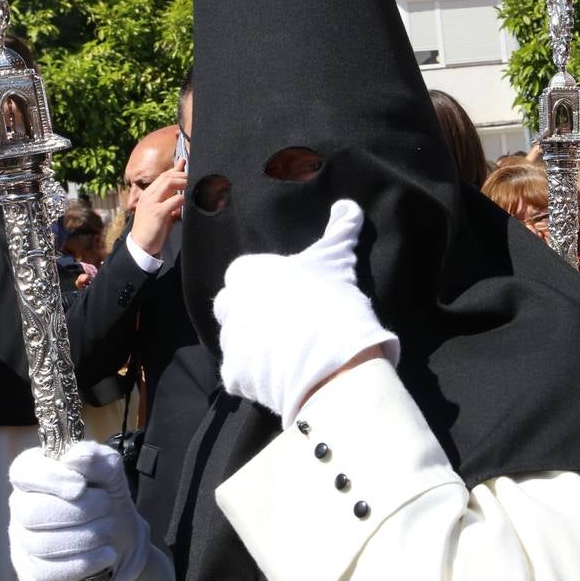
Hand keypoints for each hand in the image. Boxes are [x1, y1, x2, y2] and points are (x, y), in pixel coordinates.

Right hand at [8, 442, 149, 580]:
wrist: (122, 544)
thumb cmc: (108, 503)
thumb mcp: (112, 476)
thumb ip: (98, 460)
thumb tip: (75, 456)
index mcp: (34, 476)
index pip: (23, 472)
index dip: (51, 479)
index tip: (81, 486)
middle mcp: (20, 508)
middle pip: (31, 512)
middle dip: (77, 511)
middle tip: (105, 507)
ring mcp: (21, 543)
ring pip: (40, 544)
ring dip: (85, 536)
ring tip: (107, 529)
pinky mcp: (31, 574)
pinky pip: (47, 572)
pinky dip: (84, 563)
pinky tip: (105, 554)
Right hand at [129, 158, 186, 257]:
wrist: (140, 246)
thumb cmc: (152, 231)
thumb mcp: (160, 213)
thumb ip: (169, 204)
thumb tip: (181, 198)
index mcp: (148, 195)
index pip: (163, 177)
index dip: (175, 169)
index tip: (184, 162)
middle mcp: (149, 196)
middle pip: (167, 177)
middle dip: (183, 174)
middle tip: (195, 175)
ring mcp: (152, 203)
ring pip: (170, 183)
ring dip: (184, 182)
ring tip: (194, 184)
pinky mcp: (158, 212)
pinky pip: (174, 200)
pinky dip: (183, 199)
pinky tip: (188, 201)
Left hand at [214, 199, 399, 426]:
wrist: (332, 359)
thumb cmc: (330, 298)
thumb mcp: (338, 258)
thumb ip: (341, 229)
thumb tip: (349, 204)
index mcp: (247, 272)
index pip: (243, 275)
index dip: (265, 284)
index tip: (290, 295)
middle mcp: (230, 304)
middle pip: (231, 307)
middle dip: (251, 313)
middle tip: (286, 321)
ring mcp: (230, 343)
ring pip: (234, 341)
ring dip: (252, 345)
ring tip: (285, 351)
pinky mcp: (235, 376)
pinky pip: (240, 375)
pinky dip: (256, 376)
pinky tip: (281, 373)